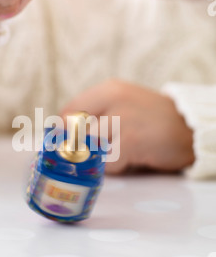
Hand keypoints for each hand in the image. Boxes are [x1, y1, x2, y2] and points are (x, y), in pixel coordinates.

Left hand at [62, 80, 194, 173]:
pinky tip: (134, 158)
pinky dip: (117, 167)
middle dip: (83, 147)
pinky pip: (108, 163)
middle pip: (75, 133)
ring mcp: (121, 120)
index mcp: (108, 90)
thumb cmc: (153, 120)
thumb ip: (97, 115)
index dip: (67, 131)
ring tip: (122, 152)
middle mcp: (112, 100)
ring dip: (102, 157)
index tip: (74, 142)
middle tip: (100, 150)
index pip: (68, 111)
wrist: (190, 129)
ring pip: (90, 148)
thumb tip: (65, 135)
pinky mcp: (131, 141)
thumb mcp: (123, 105)